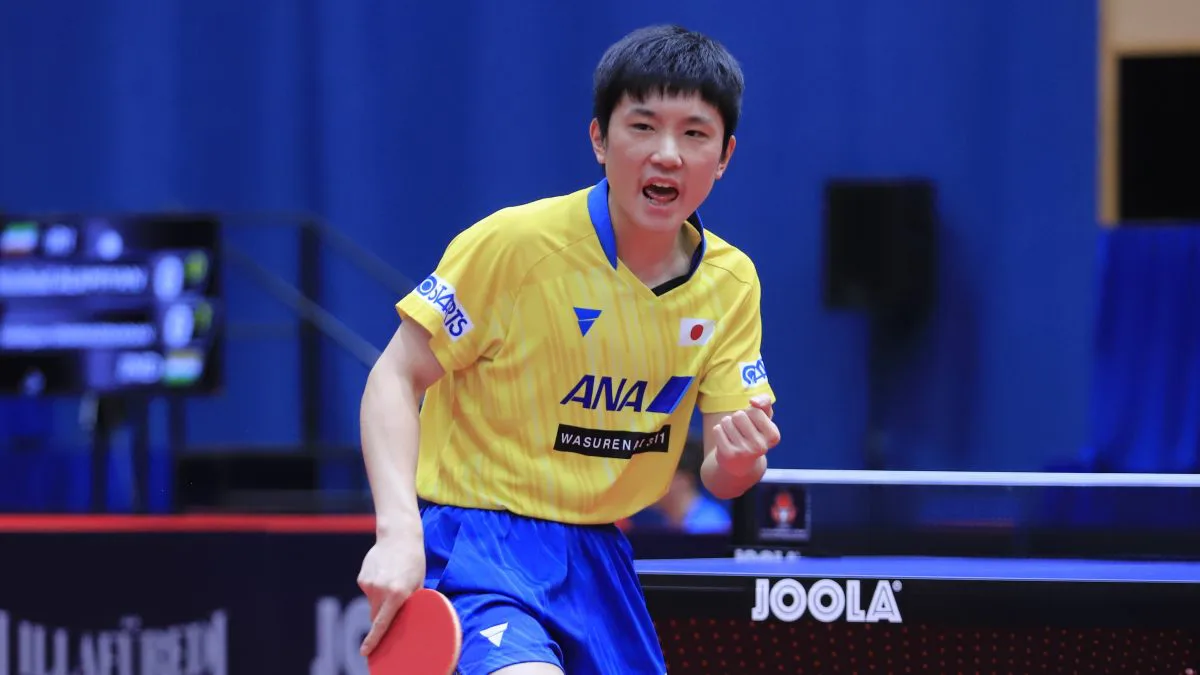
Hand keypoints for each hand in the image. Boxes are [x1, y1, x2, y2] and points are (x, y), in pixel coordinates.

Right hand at [357, 530, 425, 655]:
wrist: (399, 536)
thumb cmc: (414, 561)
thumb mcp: (418, 582)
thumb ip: (411, 602)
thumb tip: (404, 620)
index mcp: (397, 594)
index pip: (382, 623)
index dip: (373, 639)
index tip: (365, 652)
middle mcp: (380, 591)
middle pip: (376, 616)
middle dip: (382, 616)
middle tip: (393, 602)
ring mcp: (369, 584)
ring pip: (372, 603)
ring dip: (380, 599)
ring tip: (392, 579)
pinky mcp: (362, 578)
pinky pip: (368, 591)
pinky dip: (375, 587)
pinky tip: (384, 573)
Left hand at [712, 395, 780, 477]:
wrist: (740, 463)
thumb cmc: (753, 434)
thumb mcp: (764, 417)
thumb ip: (764, 402)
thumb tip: (754, 401)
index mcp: (774, 436)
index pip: (755, 410)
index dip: (750, 413)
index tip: (753, 425)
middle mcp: (761, 446)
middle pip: (739, 415)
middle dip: (737, 418)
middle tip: (741, 431)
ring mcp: (744, 452)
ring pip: (727, 421)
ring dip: (727, 424)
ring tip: (733, 436)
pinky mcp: (728, 454)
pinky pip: (717, 429)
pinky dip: (719, 431)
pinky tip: (725, 441)